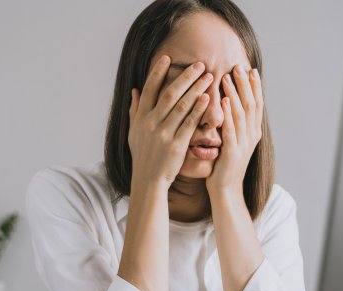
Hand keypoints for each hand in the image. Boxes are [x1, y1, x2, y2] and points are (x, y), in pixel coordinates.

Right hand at [128, 55, 212, 188]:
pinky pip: (189, 124)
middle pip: (169, 94)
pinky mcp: (176, 145)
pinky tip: (207, 99)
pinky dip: (198, 110)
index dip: (158, 72)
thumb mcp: (134, 132)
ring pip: (181, 106)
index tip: (168, 58)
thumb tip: (135, 90)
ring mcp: (164, 134)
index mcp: (141, 118)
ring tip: (209, 77)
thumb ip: (135, 110)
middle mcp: (151, 124)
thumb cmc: (143, 156)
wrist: (148, 180)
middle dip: (185, 77)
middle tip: (200, 64)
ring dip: (196, 89)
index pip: (149, 89)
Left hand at [206, 65, 263, 194]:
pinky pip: (230, 128)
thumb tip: (230, 104)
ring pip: (241, 113)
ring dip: (235, 93)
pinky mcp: (233, 152)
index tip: (250, 69)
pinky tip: (222, 99)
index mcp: (253, 132)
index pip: (256, 104)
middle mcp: (251, 136)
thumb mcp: (233, 141)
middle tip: (239, 66)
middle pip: (251, 104)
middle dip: (245, 84)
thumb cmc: (225, 165)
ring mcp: (244, 144)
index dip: (255, 86)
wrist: (226, 190)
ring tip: (228, 77)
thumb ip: (234, 124)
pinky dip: (227, 112)